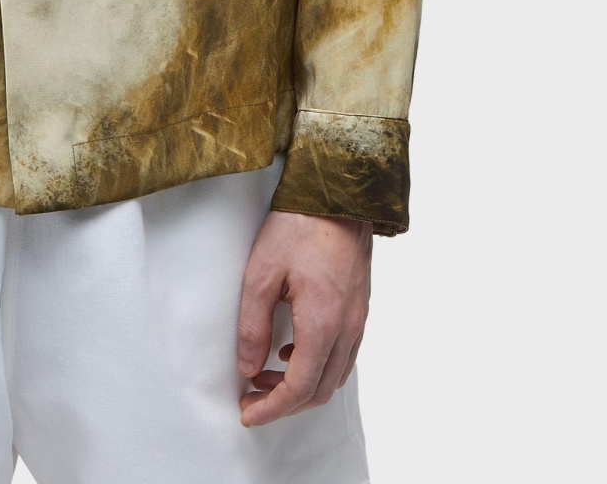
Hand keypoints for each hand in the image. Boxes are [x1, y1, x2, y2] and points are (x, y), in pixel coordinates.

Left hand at [237, 209, 371, 426]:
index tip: (248, 413)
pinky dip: (318, 366)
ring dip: (302, 385)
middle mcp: (348, 328)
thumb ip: (253, 324)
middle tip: (252, 398)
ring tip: (266, 374)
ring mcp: (358, 318)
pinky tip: (292, 351)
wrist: (338, 193)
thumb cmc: (299, 226)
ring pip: (335, 375)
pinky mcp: (359, 307)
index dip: (273, 408)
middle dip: (285, 402)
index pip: (300, 387)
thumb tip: (248, 366)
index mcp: (323, 323)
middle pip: (321, 389)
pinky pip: (344, 354)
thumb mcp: (261, 272)